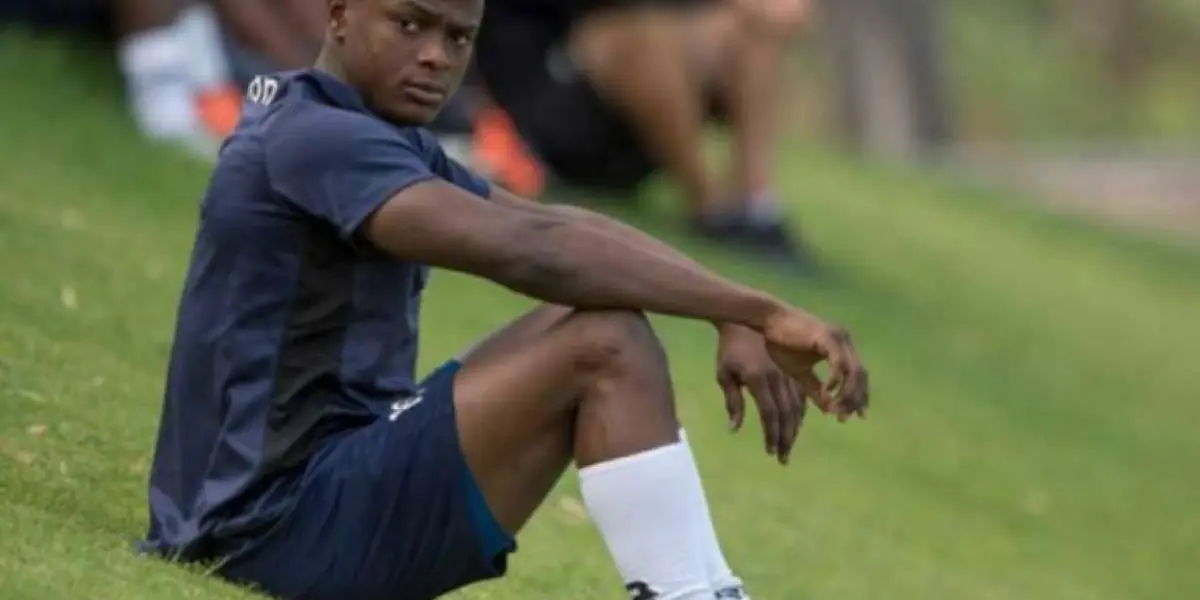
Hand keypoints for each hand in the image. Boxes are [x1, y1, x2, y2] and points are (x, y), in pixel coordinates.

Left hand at [716, 324, 807, 464]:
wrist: (745, 322)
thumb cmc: (729, 350)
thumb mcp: (724, 374)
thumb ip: (732, 402)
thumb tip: (734, 429)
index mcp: (759, 379)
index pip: (770, 413)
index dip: (772, 434)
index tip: (770, 451)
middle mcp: (777, 377)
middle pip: (787, 414)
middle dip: (786, 438)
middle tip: (782, 458)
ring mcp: (787, 373)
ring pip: (798, 406)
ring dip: (795, 429)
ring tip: (789, 446)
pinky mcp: (792, 370)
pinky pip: (802, 395)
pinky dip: (801, 412)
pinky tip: (797, 425)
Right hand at [762, 307, 869, 421]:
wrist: (767, 321)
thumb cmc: (780, 344)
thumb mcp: (800, 373)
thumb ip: (815, 389)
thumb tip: (829, 409)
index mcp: (840, 348)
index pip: (859, 375)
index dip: (860, 396)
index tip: (857, 416)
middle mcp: (844, 341)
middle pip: (861, 375)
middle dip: (855, 399)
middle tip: (843, 417)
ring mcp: (838, 338)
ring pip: (853, 371)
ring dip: (847, 393)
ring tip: (835, 409)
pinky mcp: (827, 337)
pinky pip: (838, 362)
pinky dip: (835, 379)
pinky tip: (827, 392)